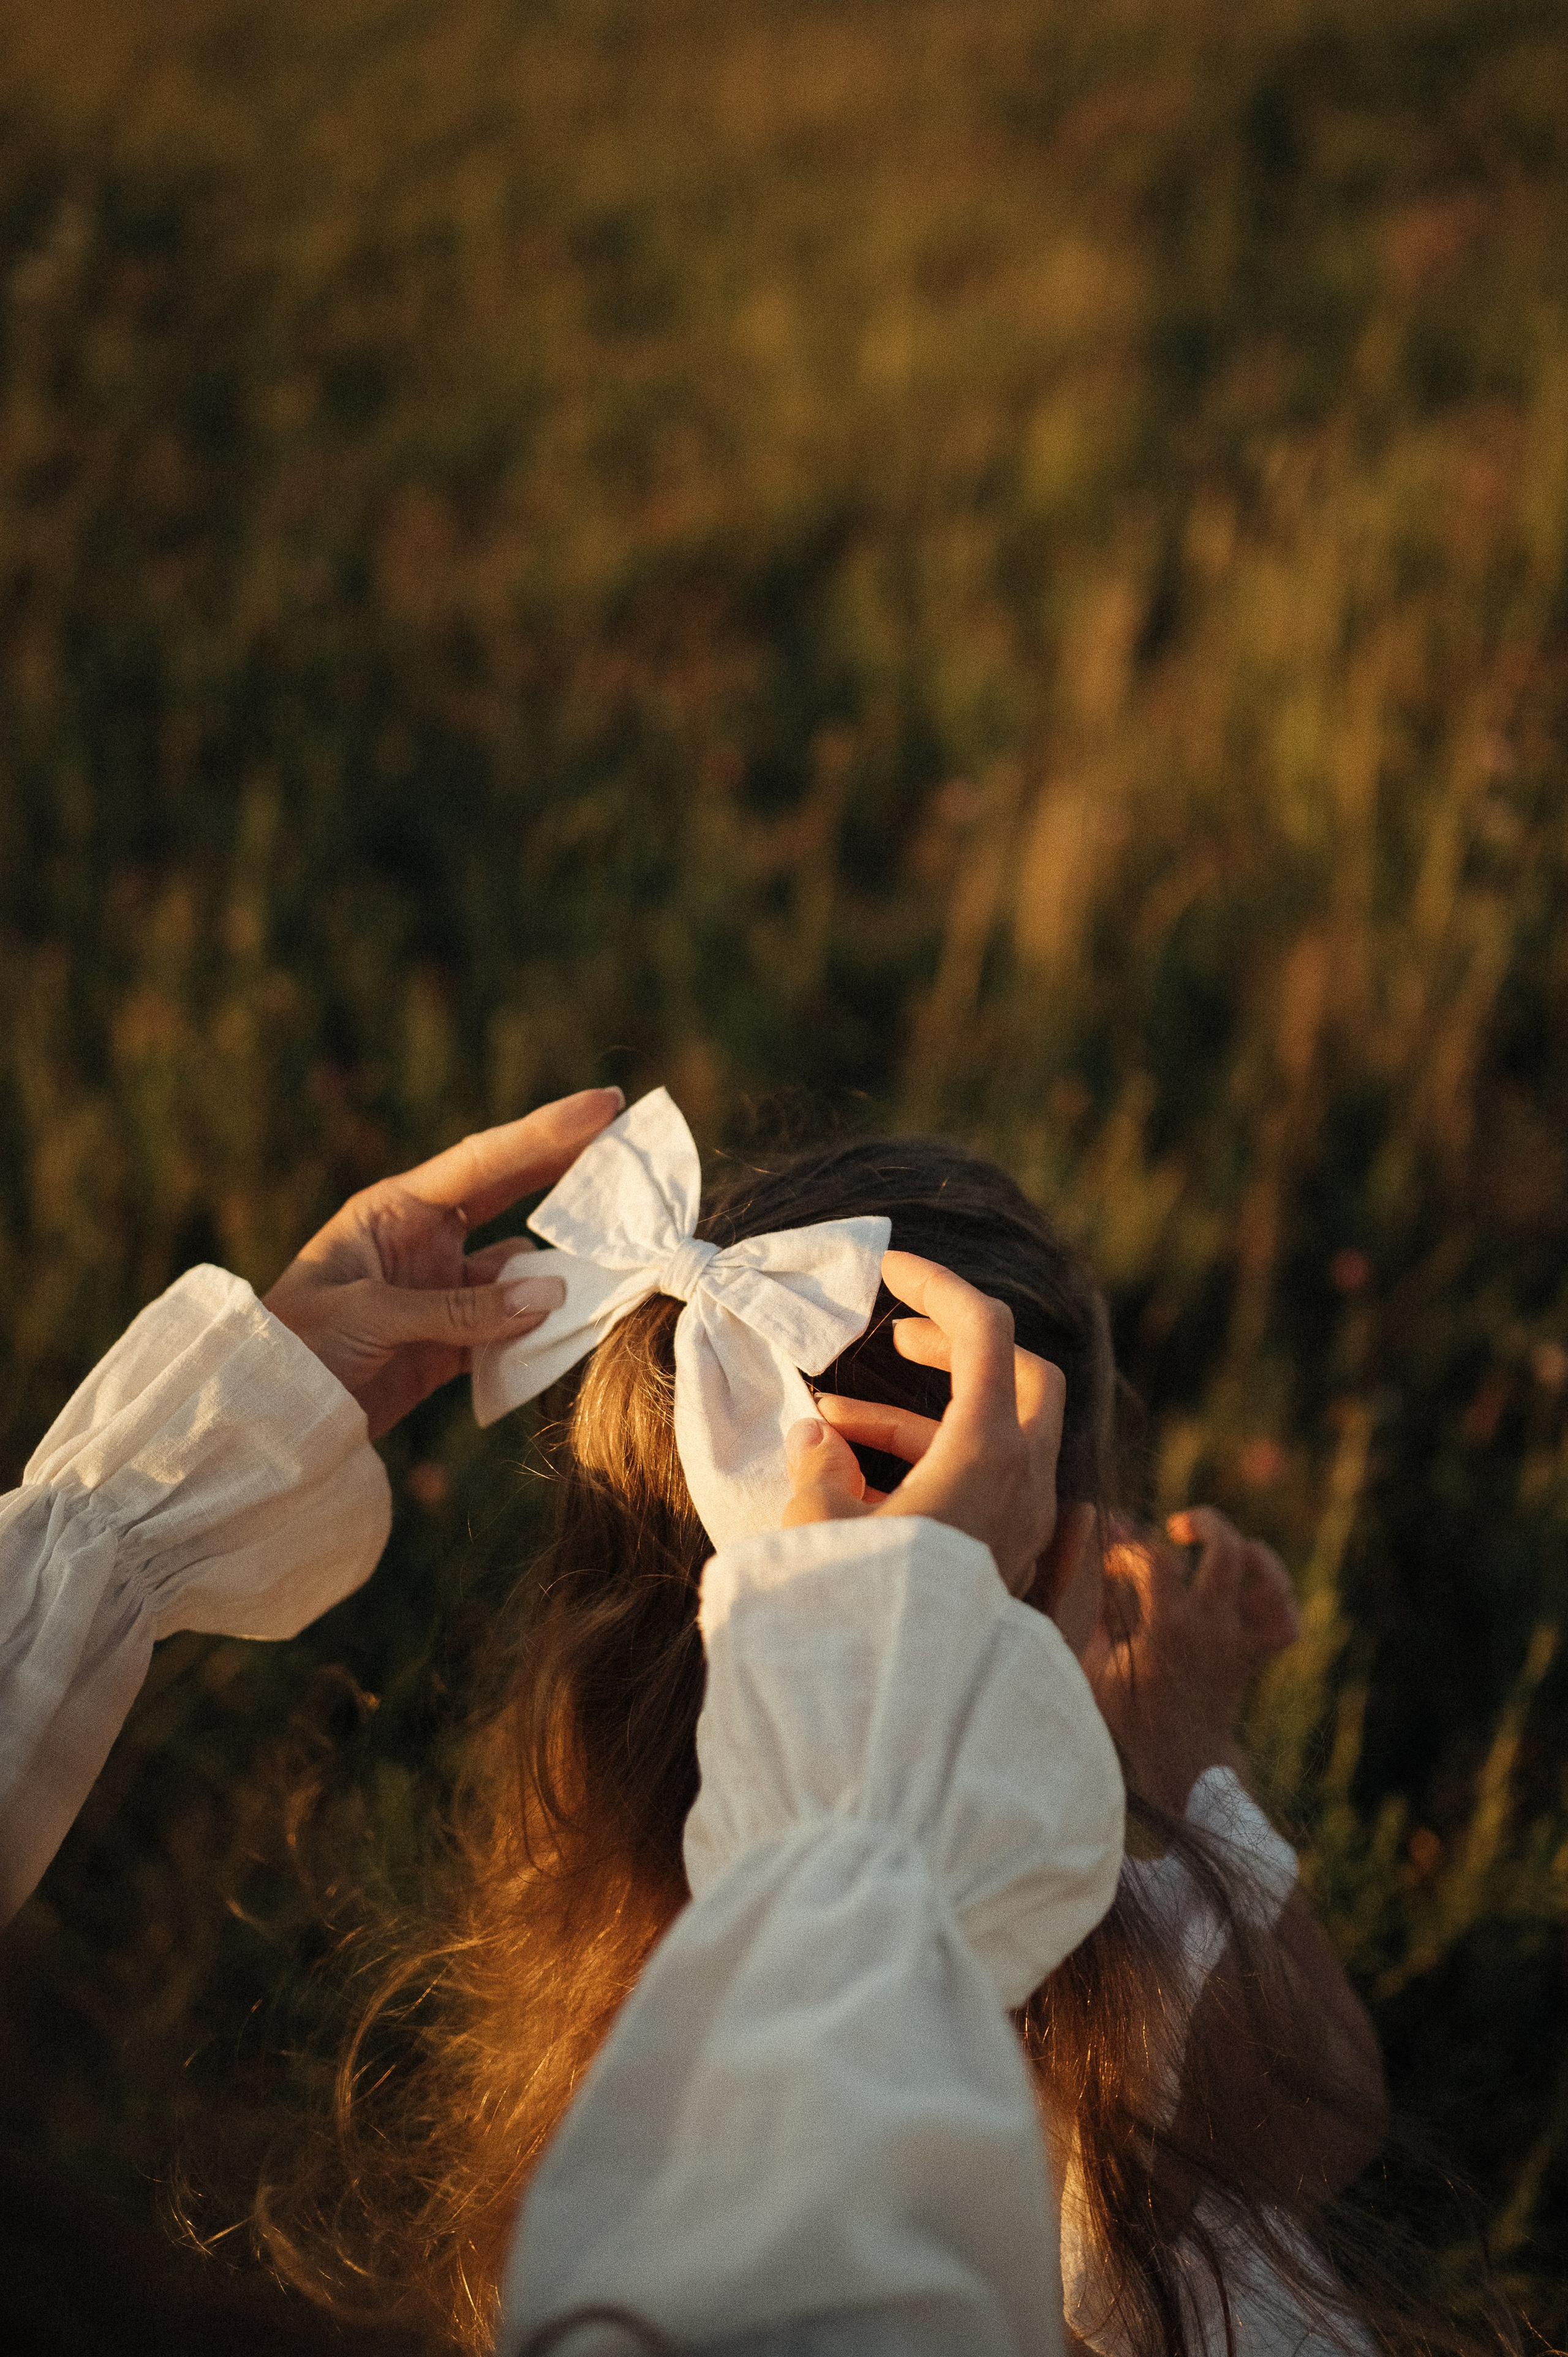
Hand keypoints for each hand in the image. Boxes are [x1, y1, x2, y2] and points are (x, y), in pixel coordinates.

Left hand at [263, 1086, 622, 1438]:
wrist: (262, 1422)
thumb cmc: (294, 1348)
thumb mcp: (371, 1316)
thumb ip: (461, 1308)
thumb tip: (553, 1295)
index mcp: (395, 1209)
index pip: (486, 1159)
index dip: (547, 1132)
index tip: (603, 1105)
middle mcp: (423, 1241)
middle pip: (514, 1197)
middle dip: (571, 1175)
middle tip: (636, 1148)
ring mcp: (440, 1293)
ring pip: (522, 1273)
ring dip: (564, 1271)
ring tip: (622, 1259)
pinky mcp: (448, 1345)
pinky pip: (510, 1329)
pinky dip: (542, 1331)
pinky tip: (577, 1325)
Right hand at [779, 1249, 1080, 1600]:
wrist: (900, 1739)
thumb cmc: (857, 1624)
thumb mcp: (819, 1530)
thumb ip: (819, 1465)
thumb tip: (819, 1438)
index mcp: (989, 1454)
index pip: (987, 1329)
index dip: (939, 1284)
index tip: (889, 1268)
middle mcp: (1026, 1485)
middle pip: (1020, 1375)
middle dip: (956, 1345)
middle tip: (895, 1338)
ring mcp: (1027, 1528)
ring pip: (995, 1437)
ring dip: (919, 1419)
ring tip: (830, 1426)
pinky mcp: (1010, 1564)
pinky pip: (985, 1490)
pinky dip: (930, 1468)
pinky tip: (855, 1480)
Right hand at [1082, 1505, 1300, 1812]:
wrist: (1181, 1761)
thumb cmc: (1131, 1712)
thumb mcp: (1100, 1659)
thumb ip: (1103, 1604)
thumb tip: (1105, 1554)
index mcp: (1166, 1626)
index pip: (1155, 1558)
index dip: (1132, 1547)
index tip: (1117, 1561)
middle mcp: (1211, 1627)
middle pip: (1227, 1549)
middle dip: (1204, 1521)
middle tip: (1179, 1529)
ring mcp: (1240, 1641)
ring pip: (1269, 1581)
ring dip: (1251, 1554)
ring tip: (1226, 1551)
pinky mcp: (1255, 1655)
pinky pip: (1285, 1621)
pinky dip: (1277, 1599)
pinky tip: (1251, 1588)